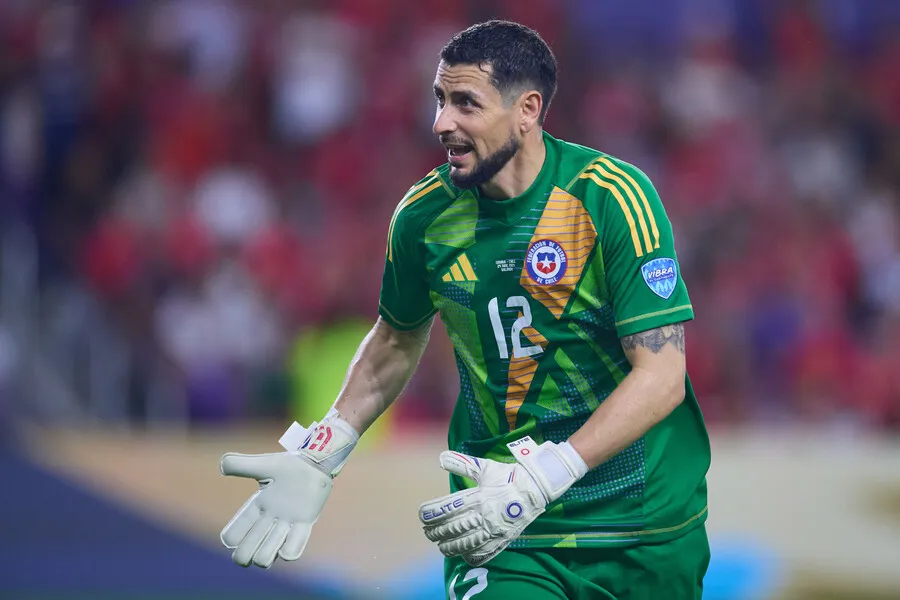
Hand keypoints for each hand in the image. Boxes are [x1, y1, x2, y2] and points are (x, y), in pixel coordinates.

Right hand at [219, 452, 331, 567]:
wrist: (316, 463)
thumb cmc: (290, 465)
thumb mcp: (262, 464)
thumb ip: (240, 464)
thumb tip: (221, 464)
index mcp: (257, 507)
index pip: (235, 533)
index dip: (231, 538)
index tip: (233, 536)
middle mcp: (269, 520)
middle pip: (247, 551)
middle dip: (244, 556)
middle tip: (249, 553)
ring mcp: (287, 524)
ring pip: (268, 555)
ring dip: (265, 555)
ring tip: (271, 546)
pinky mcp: (305, 523)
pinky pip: (294, 547)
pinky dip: (288, 552)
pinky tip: (286, 548)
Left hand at [418, 437, 587, 566]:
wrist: (536, 488)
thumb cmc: (508, 476)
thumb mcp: (485, 467)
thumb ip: (462, 463)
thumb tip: (440, 458)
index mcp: (478, 496)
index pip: (447, 508)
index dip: (431, 513)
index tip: (422, 515)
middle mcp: (484, 514)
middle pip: (453, 528)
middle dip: (436, 532)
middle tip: (427, 532)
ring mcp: (494, 529)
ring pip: (465, 543)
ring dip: (449, 546)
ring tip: (440, 546)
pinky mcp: (503, 539)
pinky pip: (484, 553)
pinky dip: (471, 556)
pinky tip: (462, 555)